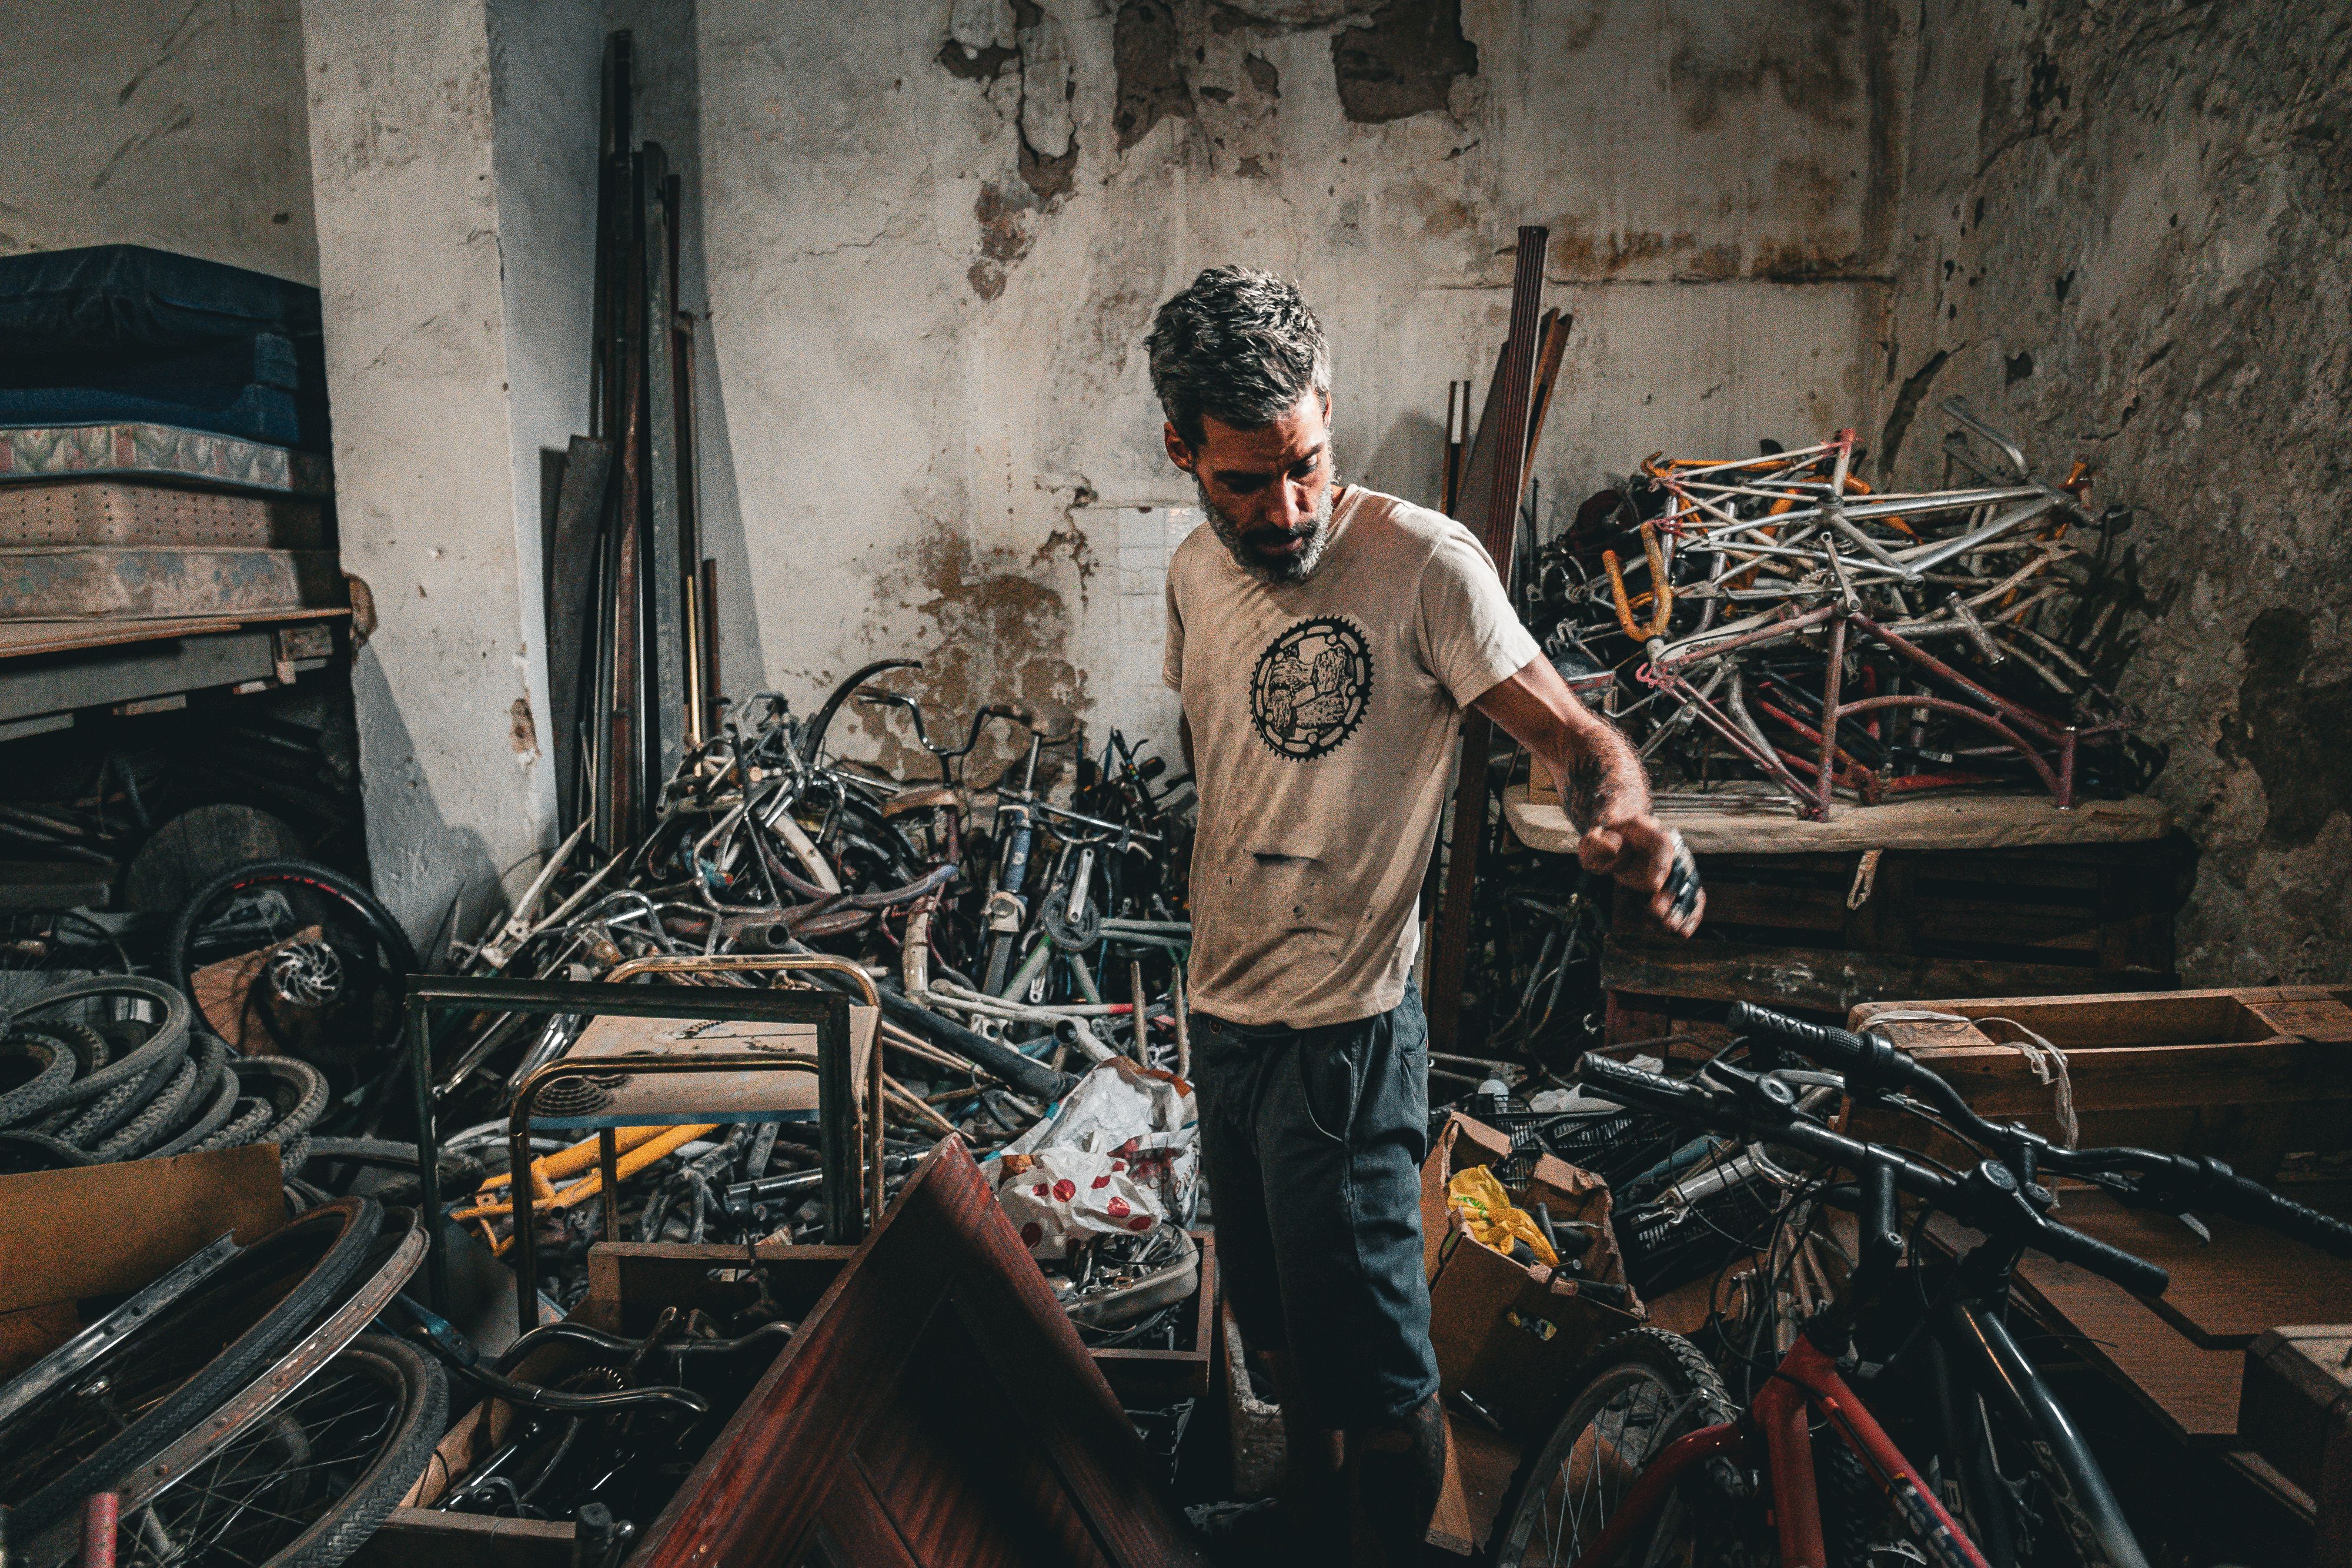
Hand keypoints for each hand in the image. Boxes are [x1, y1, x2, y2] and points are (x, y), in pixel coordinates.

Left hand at [1579, 815, 1703, 936]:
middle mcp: (1670, 845)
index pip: (1662, 846)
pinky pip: (1694, 896)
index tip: (1653, 886)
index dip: (1660, 866)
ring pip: (1690, 885)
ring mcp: (1678, 863)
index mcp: (1648, 830)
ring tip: (1669, 926)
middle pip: (1679, 869)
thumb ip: (1597, 844)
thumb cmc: (1604, 842)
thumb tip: (1612, 848)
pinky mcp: (1680, 881)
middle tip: (1657, 913)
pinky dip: (1692, 914)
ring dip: (1682, 908)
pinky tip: (1685, 931)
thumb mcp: (1592, 840)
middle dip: (1670, 894)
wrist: (1617, 843)